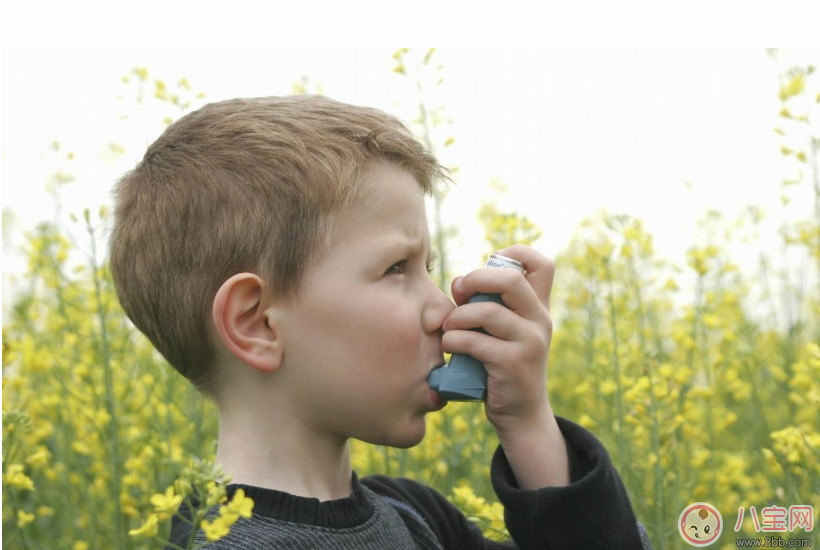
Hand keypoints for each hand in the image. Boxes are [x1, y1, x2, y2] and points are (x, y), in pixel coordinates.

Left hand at [443, 244, 555, 436]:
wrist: (521, 414)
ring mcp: (530, 341)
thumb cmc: (502, 367)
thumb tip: (459, 283)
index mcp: (539, 307)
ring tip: (448, 328)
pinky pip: (475, 341)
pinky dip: (454, 340)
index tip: (488, 265)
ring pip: (487, 311)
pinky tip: (449, 346)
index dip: (514, 253)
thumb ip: (490, 306)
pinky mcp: (514, 363)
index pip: (542, 264)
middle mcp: (540, 320)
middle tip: (458, 293)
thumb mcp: (505, 333)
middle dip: (475, 279)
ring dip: (458, 317)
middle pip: (510, 279)